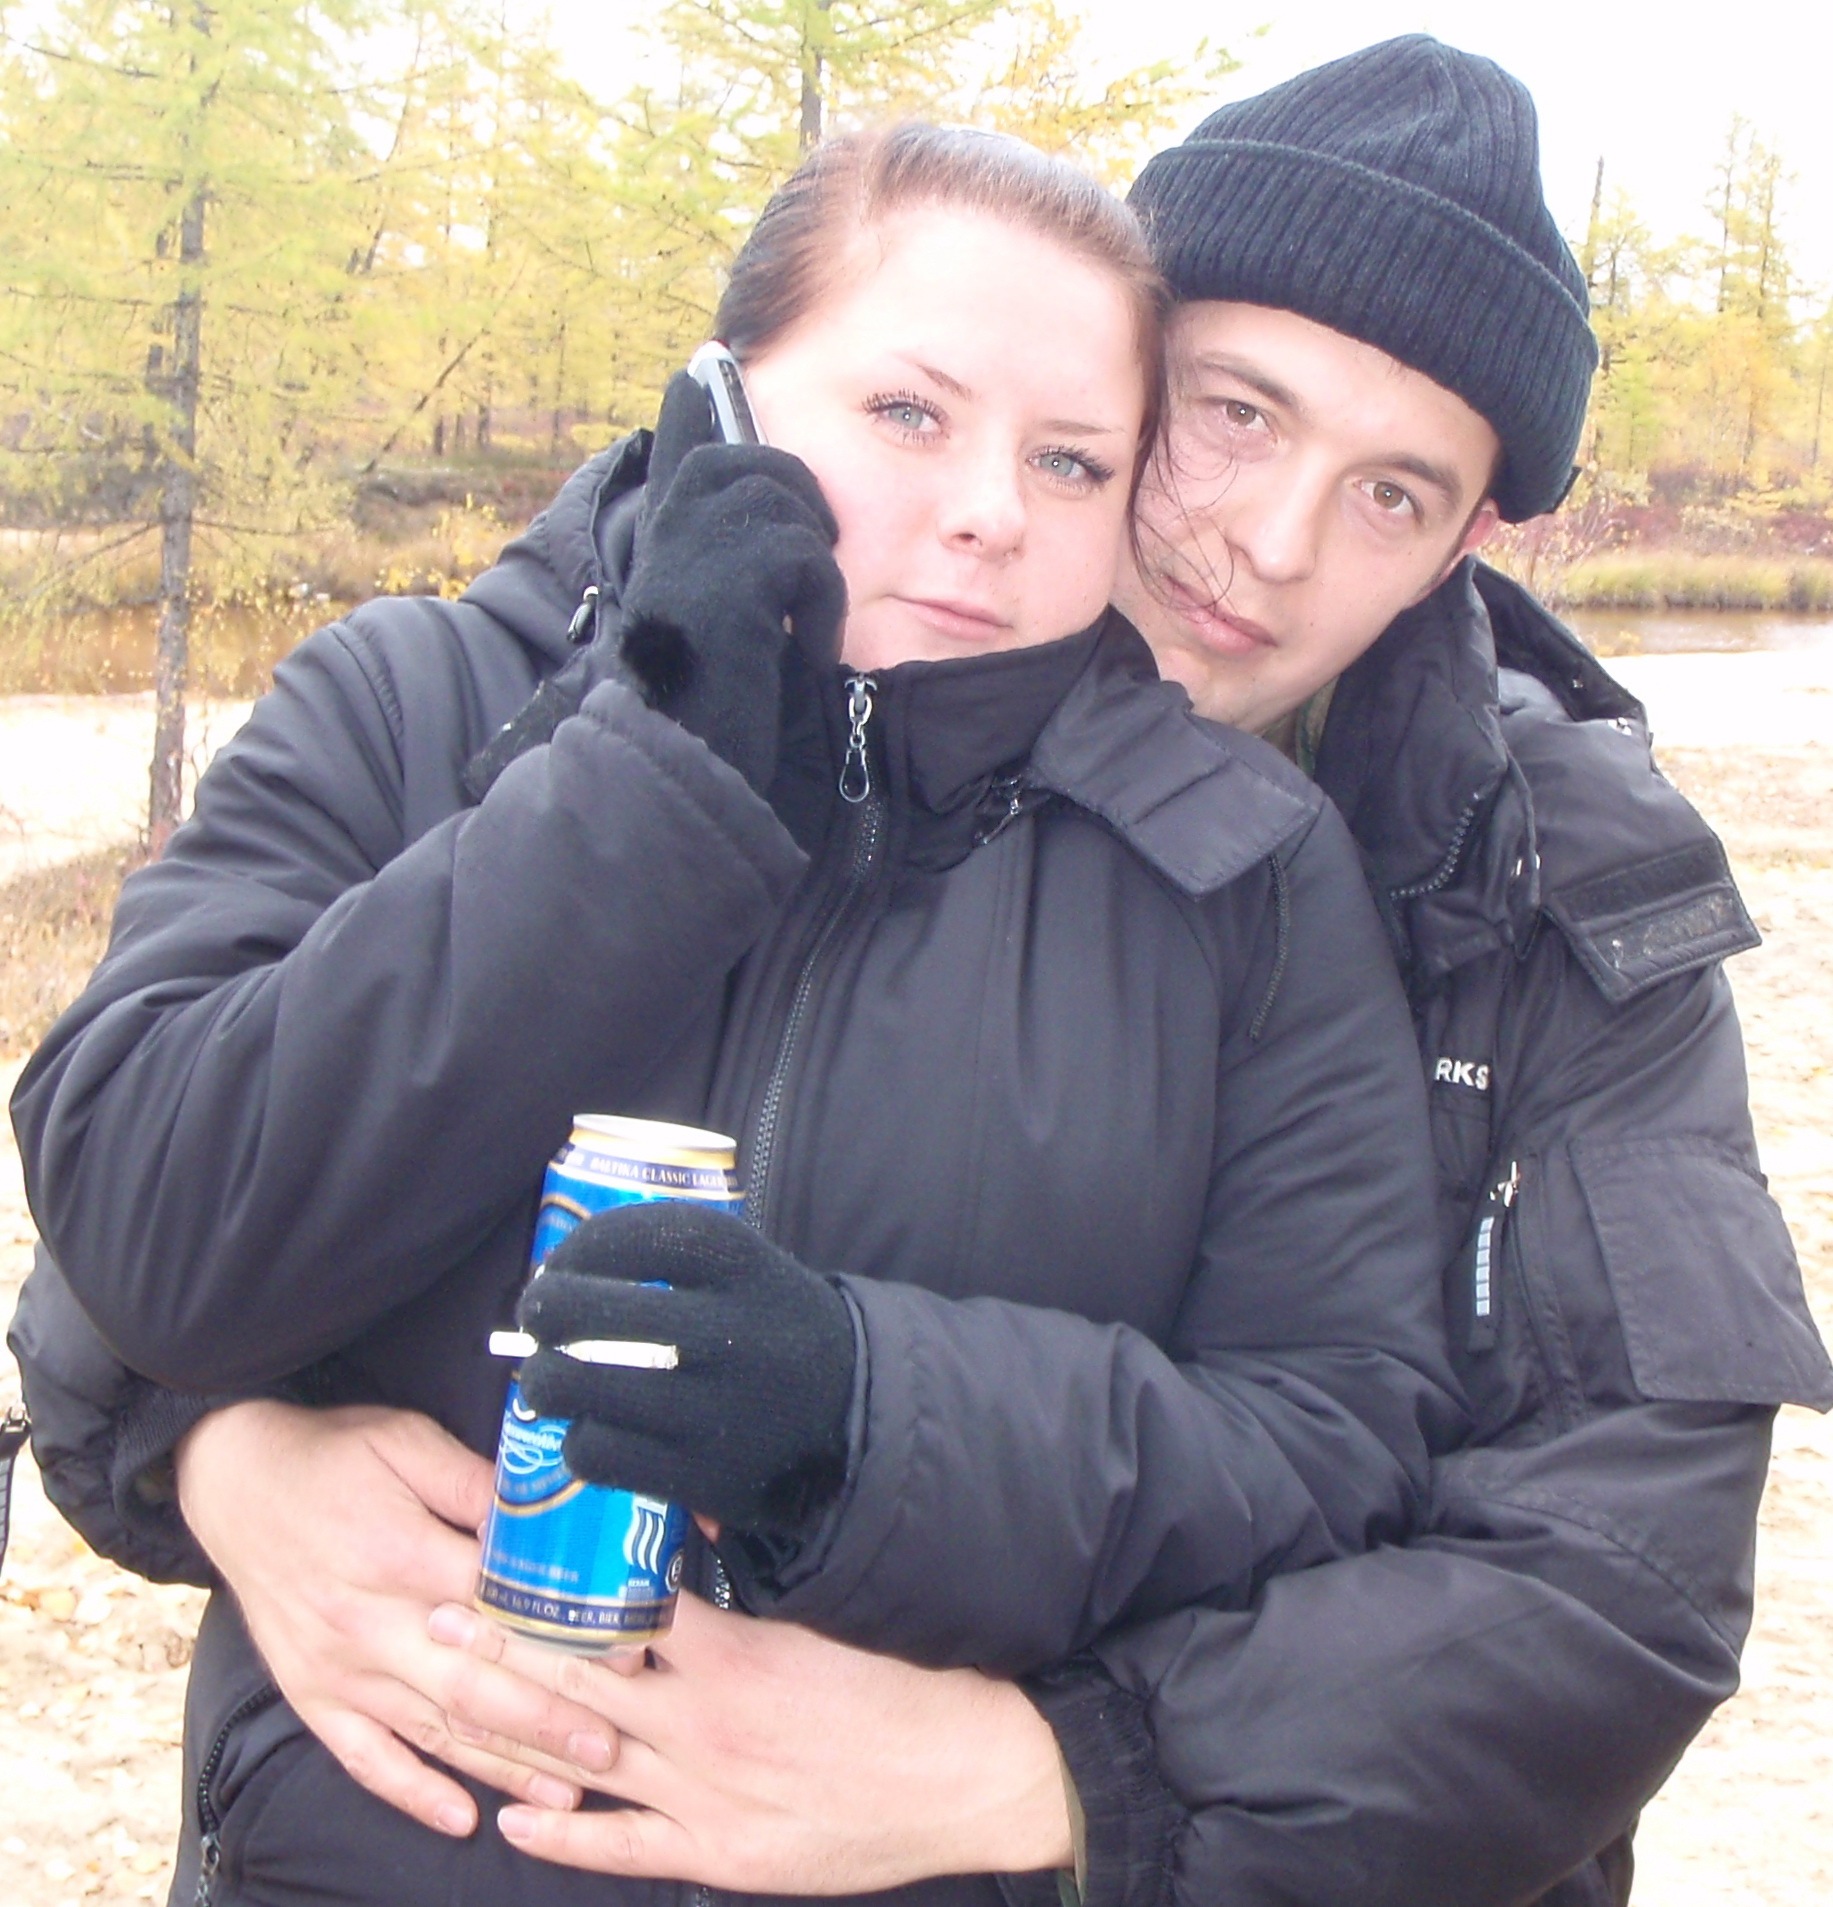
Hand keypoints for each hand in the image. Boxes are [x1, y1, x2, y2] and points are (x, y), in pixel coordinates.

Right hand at [174, 1400, 620, 1835]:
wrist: (233, 1479)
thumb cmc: (333, 1455)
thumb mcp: (408, 1441)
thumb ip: (474, 1482)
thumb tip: (539, 1514)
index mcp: (401, 1554)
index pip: (498, 1609)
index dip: (562, 1637)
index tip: (622, 1664)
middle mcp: (371, 1623)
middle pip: (473, 1684)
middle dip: (547, 1723)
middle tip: (612, 1752)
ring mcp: (340, 1668)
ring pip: (432, 1730)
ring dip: (499, 1766)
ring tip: (565, 1794)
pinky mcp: (312, 1695)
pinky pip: (364, 1757)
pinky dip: (411, 1792)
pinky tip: (460, 1819)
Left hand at [427, 1592, 1074, 1888]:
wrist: (966, 1772)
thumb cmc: (903, 1683)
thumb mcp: (827, 1616)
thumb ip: (751, 1587)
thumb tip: (696, 1532)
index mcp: (733, 1656)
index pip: (618, 1615)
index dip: (550, 1592)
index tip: (495, 1565)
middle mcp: (704, 1724)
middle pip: (579, 1683)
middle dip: (501, 1652)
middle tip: (434, 1620)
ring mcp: (705, 1794)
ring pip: (586, 1762)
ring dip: (512, 1734)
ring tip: (445, 1703)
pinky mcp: (720, 1851)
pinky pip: (624, 1847)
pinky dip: (566, 1836)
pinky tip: (513, 1819)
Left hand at [519, 1200, 854, 1538]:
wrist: (853, 1417)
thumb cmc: (773, 1331)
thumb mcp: (749, 1270)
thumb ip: (671, 1260)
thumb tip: (556, 1276)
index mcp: (744, 1266)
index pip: (634, 1236)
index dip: (580, 1247)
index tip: (560, 1263)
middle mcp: (730, 1332)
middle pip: (587, 1310)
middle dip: (542, 1311)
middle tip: (537, 1321)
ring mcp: (714, 1410)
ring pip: (576, 1387)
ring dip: (543, 1381)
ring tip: (550, 1379)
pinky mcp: (701, 1477)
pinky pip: (597, 1455)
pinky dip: (580, 1443)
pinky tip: (594, 1431)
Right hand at [618, 370, 846, 793]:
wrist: (685, 752)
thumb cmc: (708, 693)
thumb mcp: (712, 608)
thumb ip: (725, 547)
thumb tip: (744, 502)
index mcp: (664, 527)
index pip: (680, 435)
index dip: (697, 400)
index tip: (704, 362)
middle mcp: (668, 519)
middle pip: (761, 460)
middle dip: (799, 511)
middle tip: (796, 585)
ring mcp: (695, 538)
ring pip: (792, 503)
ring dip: (811, 569)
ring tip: (792, 623)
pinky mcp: (732, 568)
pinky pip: (811, 556)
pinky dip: (819, 607)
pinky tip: (799, 647)